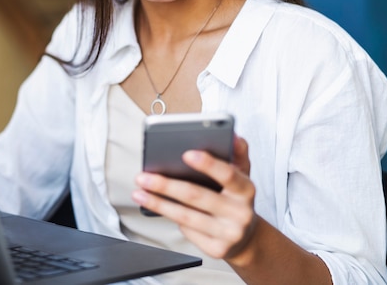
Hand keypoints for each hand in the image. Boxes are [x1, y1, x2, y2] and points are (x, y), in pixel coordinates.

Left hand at [132, 135, 258, 260]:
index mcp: (246, 190)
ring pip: (186, 216)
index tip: (185, 153)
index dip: (207, 164)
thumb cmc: (235, 199)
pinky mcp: (217, 250)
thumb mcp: (241, 175)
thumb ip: (237, 153)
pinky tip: (161, 208)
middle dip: (165, 185)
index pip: (227, 174)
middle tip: (143, 177)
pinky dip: (173, 218)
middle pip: (196, 196)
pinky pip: (187, 231)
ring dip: (158, 204)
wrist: (245, 238)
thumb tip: (234, 136)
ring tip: (139, 193)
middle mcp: (240, 213)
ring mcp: (229, 234)